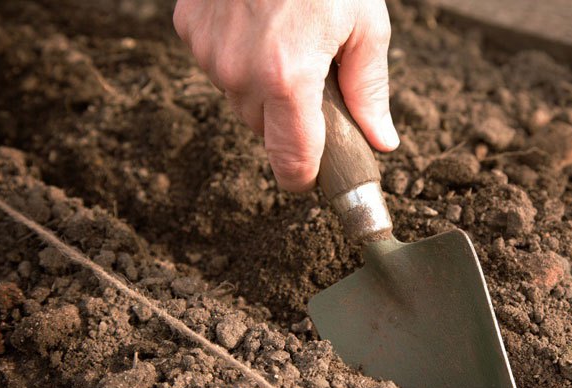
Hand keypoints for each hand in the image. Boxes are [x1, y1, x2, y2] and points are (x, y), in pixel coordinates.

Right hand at [173, 0, 398, 191]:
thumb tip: (382, 142)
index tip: (312, 178)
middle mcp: (240, 72)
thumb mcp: (366, 26)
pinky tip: (257, 27)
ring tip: (286, 44)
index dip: (304, 178)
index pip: (290, 161)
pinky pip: (215, 66)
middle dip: (289, 119)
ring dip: (261, 88)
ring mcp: (208, 50)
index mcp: (289, 77)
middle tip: (312, 82)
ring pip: (238, 100)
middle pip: (265, 131)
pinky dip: (237, 58)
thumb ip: (369, 91)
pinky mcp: (188, 28)